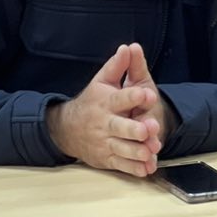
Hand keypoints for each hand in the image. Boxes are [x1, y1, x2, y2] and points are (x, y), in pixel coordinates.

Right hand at [45, 44, 164, 176]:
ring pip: (121, 149)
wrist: (67, 129)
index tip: (147, 93)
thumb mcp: (102, 81)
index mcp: (106, 102)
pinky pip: (121, 165)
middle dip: (133, 129)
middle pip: (119, 127)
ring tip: (150, 152)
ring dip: (136, 151)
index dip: (133, 96)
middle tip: (147, 129)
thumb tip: (129, 47)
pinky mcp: (106, 158)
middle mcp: (105, 124)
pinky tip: (146, 169)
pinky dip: (134, 169)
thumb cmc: (92, 102)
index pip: (120, 98)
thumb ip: (118, 66)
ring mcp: (105, 142)